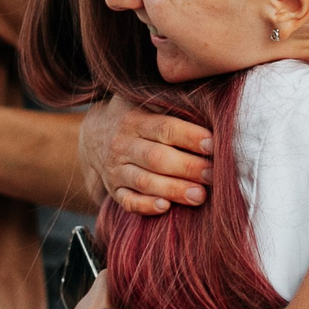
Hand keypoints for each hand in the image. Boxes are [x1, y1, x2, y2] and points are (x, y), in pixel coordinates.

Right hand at [80, 96, 212, 215]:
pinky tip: (165, 207)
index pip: (164, 128)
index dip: (189, 137)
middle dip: (187, 167)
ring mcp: (116, 169)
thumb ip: (172, 104)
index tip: (212, 144)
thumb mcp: (146, 100)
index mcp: (135, 119)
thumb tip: (212, 110)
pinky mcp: (114, 189)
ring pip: (144, 181)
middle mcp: (123, 144)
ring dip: (174, 189)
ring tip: (199, 195)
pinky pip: (128, 201)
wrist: (95, 134)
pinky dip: (145, 206)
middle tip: (212, 175)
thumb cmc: (136, 115)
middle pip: (156, 158)